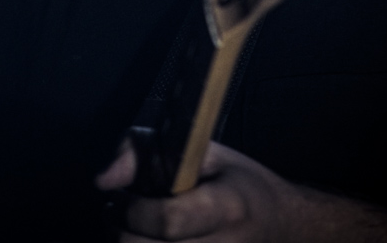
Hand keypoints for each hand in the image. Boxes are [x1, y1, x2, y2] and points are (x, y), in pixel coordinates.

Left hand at [96, 139, 293, 241]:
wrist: (284, 226)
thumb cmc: (240, 183)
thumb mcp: (205, 151)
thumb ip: (149, 152)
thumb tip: (102, 178)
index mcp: (226, 208)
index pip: (168, 221)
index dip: (133, 211)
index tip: (122, 196)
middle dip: (119, 232)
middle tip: (117, 211)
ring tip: (131, 229)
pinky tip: (147, 242)